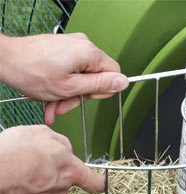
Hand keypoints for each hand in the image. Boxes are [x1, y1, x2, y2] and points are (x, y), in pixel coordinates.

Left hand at [0, 33, 128, 124]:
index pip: (114, 73)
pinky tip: (51, 100)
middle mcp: (83, 46)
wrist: (6, 60)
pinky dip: (62, 86)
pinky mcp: (62, 49)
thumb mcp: (71, 87)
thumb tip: (124, 82)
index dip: (103, 90)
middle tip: (65, 105)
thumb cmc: (32, 72)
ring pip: (81, 77)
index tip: (87, 97)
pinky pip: (70, 71)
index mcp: (89, 53)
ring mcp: (71, 46)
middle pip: (95, 77)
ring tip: (54, 106)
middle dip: (80, 95)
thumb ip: (100, 85)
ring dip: (69, 95)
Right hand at [0, 125, 104, 193]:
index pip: (96, 183)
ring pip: (49, 189)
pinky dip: (28, 189)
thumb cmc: (14, 152)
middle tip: (37, 158)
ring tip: (22, 166)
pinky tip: (16, 177)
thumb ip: (61, 142)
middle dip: (57, 170)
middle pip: (67, 181)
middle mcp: (62, 191)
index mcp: (72, 172)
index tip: (101, 182)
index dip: (100, 182)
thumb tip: (66, 149)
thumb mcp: (42, 133)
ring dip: (41, 179)